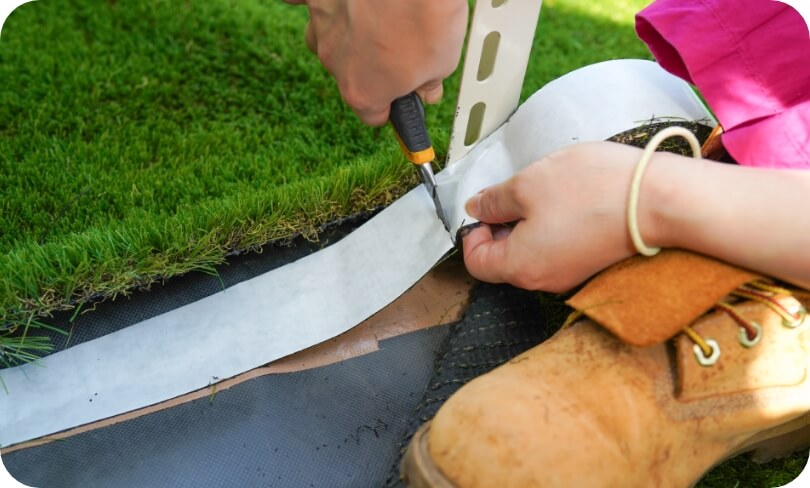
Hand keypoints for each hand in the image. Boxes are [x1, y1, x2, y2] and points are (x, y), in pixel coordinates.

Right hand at [284, 0, 467, 125]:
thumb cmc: (427, 16)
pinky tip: (341, 5)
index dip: (392, 106)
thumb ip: (428, 83)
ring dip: (351, 34)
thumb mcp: (442, 64)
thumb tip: (428, 89)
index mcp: (362, 90)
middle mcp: (334, 62)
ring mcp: (322, 25)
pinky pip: (309, 5)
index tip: (404, 95)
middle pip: (351, 75)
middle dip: (375, 66)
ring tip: (381, 18)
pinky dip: (324, 6)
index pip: (372, 114)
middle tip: (405, 47)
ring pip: (331, 39)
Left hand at [462, 140, 809, 290]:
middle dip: (500, 225)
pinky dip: (550, 227)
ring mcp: (568, 275)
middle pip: (503, 260)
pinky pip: (555, 249)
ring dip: (526, 222)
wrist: (659, 200)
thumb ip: (494, 200)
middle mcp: (541, 281)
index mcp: (518, 267)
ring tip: (542, 190)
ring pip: (530, 252)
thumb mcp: (528, 184)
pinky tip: (565, 199)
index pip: (476, 262)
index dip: (473, 232)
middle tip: (514, 191)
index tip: (486, 204)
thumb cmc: (589, 189)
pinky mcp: (590, 263)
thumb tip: (474, 209)